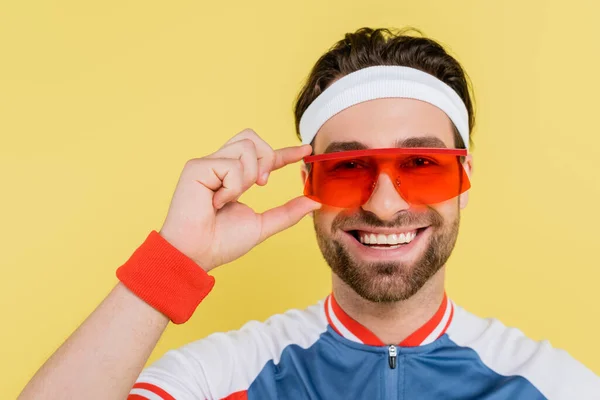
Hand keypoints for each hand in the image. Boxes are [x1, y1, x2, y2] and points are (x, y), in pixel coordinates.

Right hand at [159, 129, 320, 271]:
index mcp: (233, 177)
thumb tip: (314, 201)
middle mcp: (219, 166)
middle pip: (252, 138)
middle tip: (262, 184)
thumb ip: (287, 212)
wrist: (196, 255)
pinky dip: (233, 187)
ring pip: (245, 145)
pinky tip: (218, 202)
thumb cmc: (221, 242)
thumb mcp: (263, 225)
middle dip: (267, 158)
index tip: (306, 151)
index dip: (285, 152)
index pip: (262, 156)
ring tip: (232, 197)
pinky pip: (230, 165)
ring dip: (249, 175)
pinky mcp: (196, 168)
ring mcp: (207, 165)